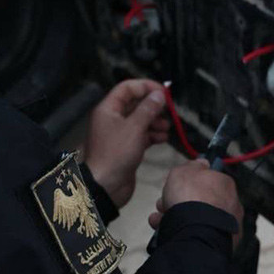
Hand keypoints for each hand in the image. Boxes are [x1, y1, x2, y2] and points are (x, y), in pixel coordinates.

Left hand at [84, 79, 170, 208]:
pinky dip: (152, 135)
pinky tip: (163, 138)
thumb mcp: (134, 128)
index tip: (164, 92)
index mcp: (109, 109)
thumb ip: (148, 109)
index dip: (146, 86)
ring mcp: (119, 134)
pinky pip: (141, 135)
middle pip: (135, 104)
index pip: (127, 88)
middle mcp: (113, 119)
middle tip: (168, 111)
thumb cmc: (116, 154)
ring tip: (167, 127)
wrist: (105, 186)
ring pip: (140, 120)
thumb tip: (159, 94)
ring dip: (155, 121)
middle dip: (153, 106)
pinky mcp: (126, 148)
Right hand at [150, 160, 242, 245]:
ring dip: (174, 217)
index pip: (207, 180)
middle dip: (178, 202)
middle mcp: (230, 205)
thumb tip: (202, 163)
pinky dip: (181, 232)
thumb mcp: (183, 171)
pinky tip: (163, 231)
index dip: (187, 182)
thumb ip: (191, 166)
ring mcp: (226, 226)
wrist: (194, 232)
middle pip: (199, 201)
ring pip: (196, 219)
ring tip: (157, 220)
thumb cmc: (189, 197)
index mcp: (225, 184)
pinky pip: (197, 234)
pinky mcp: (219, 244)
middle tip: (162, 204)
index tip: (173, 186)